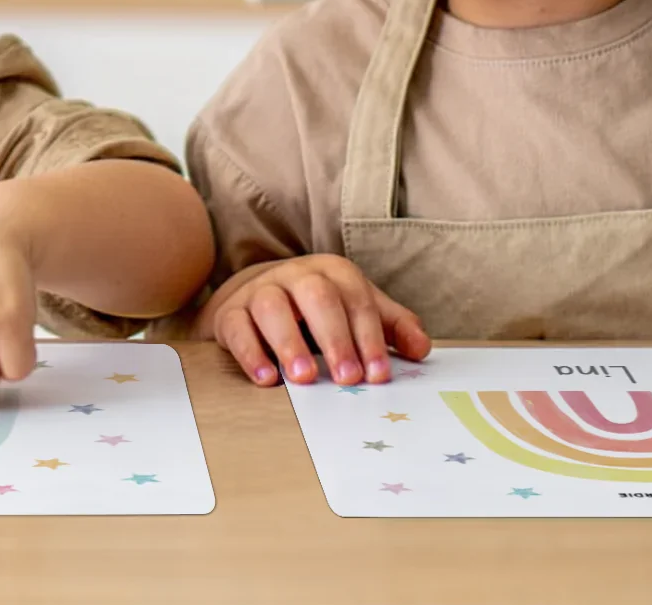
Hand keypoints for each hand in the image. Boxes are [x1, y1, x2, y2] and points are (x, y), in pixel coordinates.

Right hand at [199, 254, 429, 386]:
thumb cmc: (317, 309)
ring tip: (304, 379)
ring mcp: (260, 291)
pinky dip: (250, 353)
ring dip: (289, 343)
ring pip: (272, 307)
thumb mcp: (357, 309)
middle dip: (334, 338)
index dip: (369, 336)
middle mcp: (296, 276)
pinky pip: (237, 327)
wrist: (257, 293)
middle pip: (316, 296)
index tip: (377, 375)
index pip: (356, 298)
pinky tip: (267, 379)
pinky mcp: (231, 312)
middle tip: (347, 379)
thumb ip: (392, 326)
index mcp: (332, 272)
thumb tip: (421, 349)